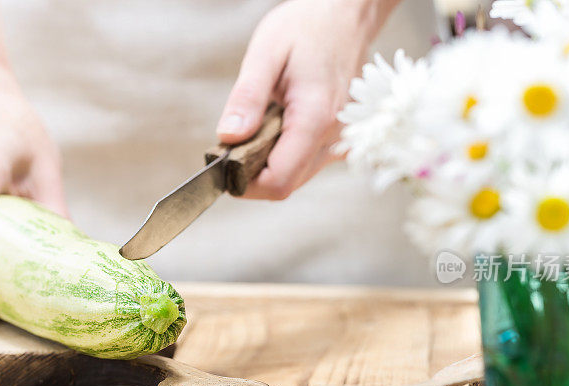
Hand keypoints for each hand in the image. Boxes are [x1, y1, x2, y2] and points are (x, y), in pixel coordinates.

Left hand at [217, 0, 397, 199]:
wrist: (344, 18)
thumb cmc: (307, 28)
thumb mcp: (266, 52)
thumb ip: (247, 97)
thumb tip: (228, 137)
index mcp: (315, 118)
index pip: (278, 181)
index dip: (244, 182)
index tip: (223, 162)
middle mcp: (334, 138)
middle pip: (285, 185)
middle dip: (252, 171)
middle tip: (238, 135)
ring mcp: (340, 142)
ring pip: (296, 178)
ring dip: (268, 162)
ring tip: (262, 121)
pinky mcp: (340, 142)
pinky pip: (307, 164)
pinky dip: (285, 154)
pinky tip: (280, 123)